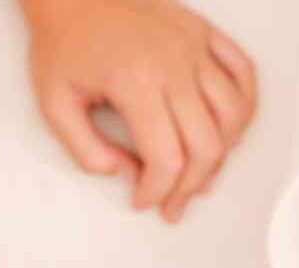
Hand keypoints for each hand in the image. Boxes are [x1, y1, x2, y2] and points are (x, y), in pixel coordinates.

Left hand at [22, 0, 256, 222]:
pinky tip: (228, 128)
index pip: (166, 157)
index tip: (145, 200)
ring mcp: (194, 47)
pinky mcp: (204, 33)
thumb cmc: (65, 41)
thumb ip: (83, 148)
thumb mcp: (54, 102)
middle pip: (207, 145)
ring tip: (199, 173)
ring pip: (233, 116)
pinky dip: (245, 107)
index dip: (158, 191)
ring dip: (222, 154)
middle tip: (173, 202)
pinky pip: (244, 73)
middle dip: (190, 186)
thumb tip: (120, 173)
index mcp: (136, 82)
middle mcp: (173, 65)